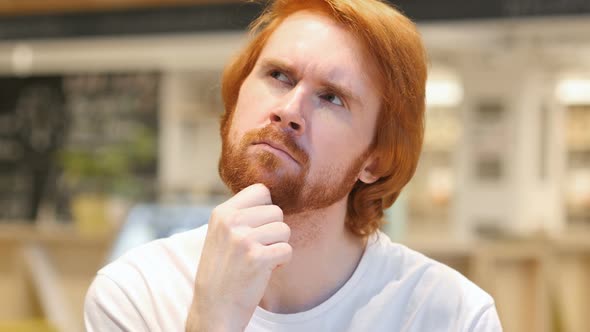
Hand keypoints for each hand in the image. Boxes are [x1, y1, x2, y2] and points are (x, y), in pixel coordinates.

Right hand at [186, 184, 291, 331]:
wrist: (214, 308)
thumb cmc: (223, 270)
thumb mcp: (221, 234)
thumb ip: (240, 214)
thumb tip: (269, 195)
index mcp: (221, 213)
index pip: (261, 190)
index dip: (266, 209)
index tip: (257, 227)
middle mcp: (231, 222)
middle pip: (277, 211)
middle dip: (274, 231)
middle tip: (258, 249)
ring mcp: (243, 240)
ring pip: (285, 230)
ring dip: (278, 246)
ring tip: (260, 259)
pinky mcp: (257, 259)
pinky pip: (287, 250)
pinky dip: (282, 262)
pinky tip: (265, 270)